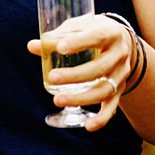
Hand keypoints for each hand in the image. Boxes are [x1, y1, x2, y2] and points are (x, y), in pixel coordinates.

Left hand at [27, 14, 136, 130]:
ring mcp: (121, 73)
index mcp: (111, 32)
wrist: (122, 43)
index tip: (60, 48)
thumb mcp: (80, 28)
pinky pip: (112, 106)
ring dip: (82, 98)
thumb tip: (32, 46)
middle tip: (52, 78)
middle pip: (100, 67)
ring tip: (58, 100)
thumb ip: (58, 37)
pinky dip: (102, 118)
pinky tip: (88, 126)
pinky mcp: (120, 89)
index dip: (79, 42)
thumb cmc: (94, 32)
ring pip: (105, 89)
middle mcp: (120, 53)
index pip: (97, 36)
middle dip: (75, 75)